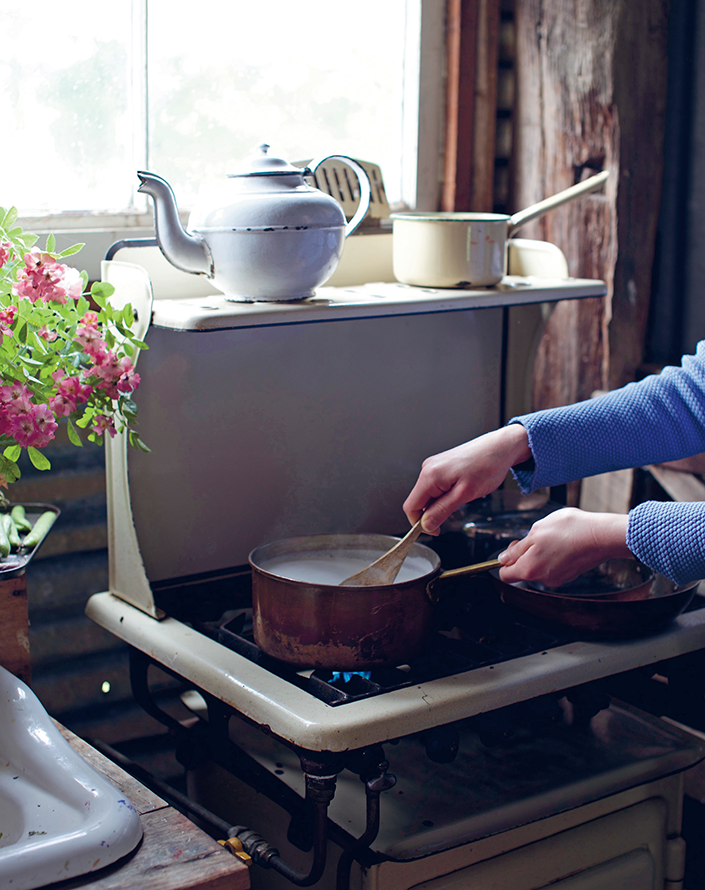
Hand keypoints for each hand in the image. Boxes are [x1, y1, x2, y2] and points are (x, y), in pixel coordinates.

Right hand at [403, 425, 531, 533]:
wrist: (501, 447)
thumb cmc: (487, 466)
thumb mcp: (464, 495)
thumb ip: (442, 511)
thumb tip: (426, 525)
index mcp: (430, 475)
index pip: (411, 506)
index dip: (419, 523)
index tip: (434, 531)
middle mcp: (427, 468)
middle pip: (419, 501)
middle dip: (433, 512)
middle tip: (455, 513)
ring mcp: (434, 466)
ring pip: (428, 494)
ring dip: (441, 503)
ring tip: (462, 497)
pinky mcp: (441, 465)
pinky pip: (436, 486)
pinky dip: (445, 494)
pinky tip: (461, 490)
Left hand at [497, 508, 631, 587]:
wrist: (602, 536)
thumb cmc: (568, 531)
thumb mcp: (535, 532)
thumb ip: (517, 549)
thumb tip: (503, 559)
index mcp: (529, 570)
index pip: (506, 574)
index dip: (505, 559)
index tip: (515, 544)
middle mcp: (543, 579)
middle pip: (524, 570)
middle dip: (525, 553)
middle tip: (535, 535)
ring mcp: (559, 578)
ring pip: (540, 566)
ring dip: (541, 552)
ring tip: (554, 536)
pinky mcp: (571, 574)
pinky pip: (555, 565)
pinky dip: (555, 555)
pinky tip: (565, 541)